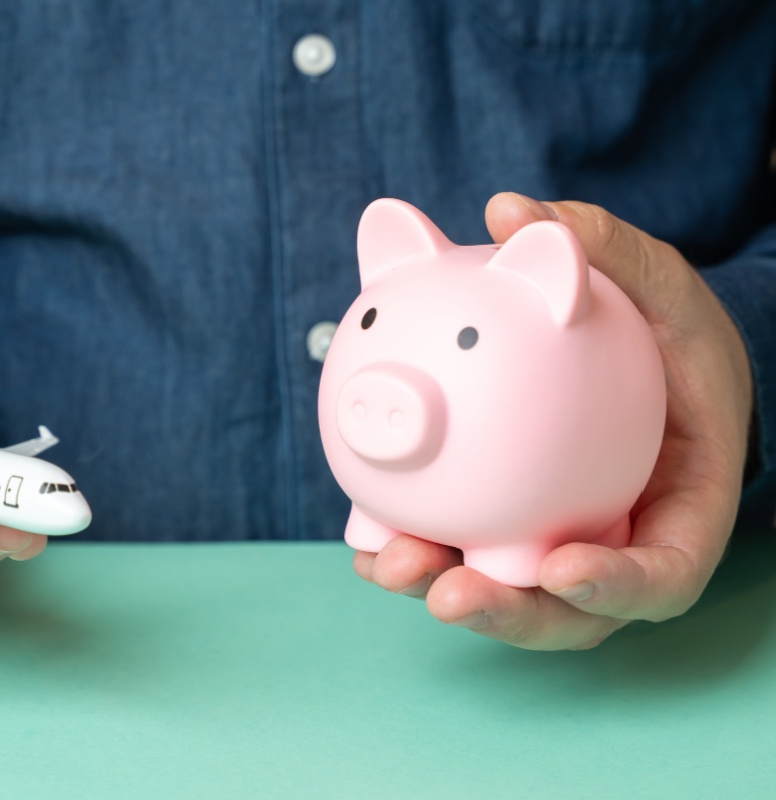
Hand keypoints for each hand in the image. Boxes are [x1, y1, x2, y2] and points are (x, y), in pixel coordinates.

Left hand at [353, 193, 753, 648]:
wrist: (646, 362)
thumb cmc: (666, 330)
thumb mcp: (657, 284)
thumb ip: (605, 248)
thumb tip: (508, 208)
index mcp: (677, 508)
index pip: (662, 573)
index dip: (616, 586)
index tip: (563, 568)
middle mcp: (614, 541)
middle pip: (567, 610)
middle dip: (507, 613)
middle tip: (447, 593)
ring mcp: (556, 542)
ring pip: (502, 586)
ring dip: (439, 585)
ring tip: (384, 562)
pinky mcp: (505, 527)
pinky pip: (459, 540)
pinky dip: (411, 541)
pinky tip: (363, 526)